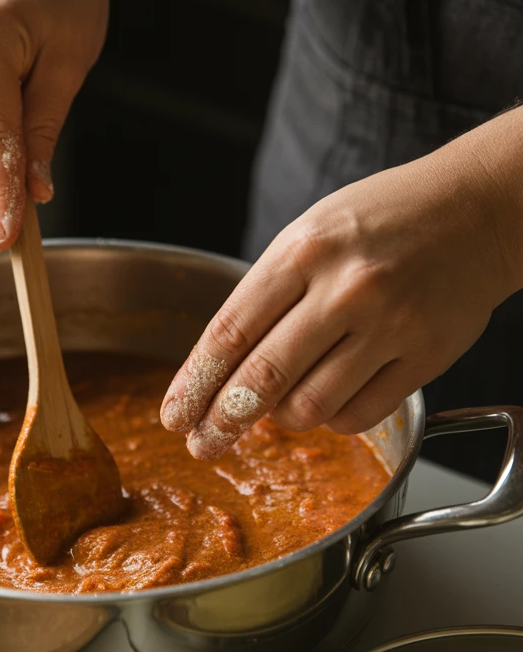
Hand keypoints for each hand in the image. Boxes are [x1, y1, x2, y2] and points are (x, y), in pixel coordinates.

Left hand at [160, 140, 520, 457]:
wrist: (478, 209)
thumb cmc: (383, 220)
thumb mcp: (311, 233)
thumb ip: (269, 295)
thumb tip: (222, 372)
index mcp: (304, 249)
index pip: (230, 333)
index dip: (194, 383)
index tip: (175, 414)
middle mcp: (346, 287)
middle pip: (262, 378)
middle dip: (222, 421)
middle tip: (204, 443)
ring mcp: (390, 324)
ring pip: (309, 407)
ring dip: (283, 418)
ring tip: (281, 406)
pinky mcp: (426, 356)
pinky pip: (358, 415)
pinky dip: (332, 419)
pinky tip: (329, 400)